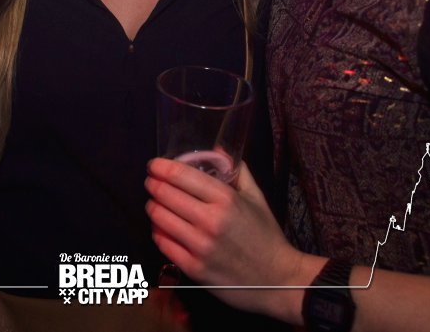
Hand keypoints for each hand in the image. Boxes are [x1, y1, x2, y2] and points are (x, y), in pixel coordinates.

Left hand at [145, 158, 318, 318]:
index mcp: (225, 199)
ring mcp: (200, 246)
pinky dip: (158, 231)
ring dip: (153, 207)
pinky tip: (161, 227)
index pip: (180, 175)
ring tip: (155, 203)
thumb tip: (218, 150)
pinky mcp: (193, 268)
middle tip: (152, 182)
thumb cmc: (266, 236)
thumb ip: (237, 171)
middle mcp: (210, 220)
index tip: (154, 165)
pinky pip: (162, 243)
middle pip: (164, 194)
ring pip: (159, 218)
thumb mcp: (256, 198)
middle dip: (153, 184)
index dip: (161, 167)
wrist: (277, 279)